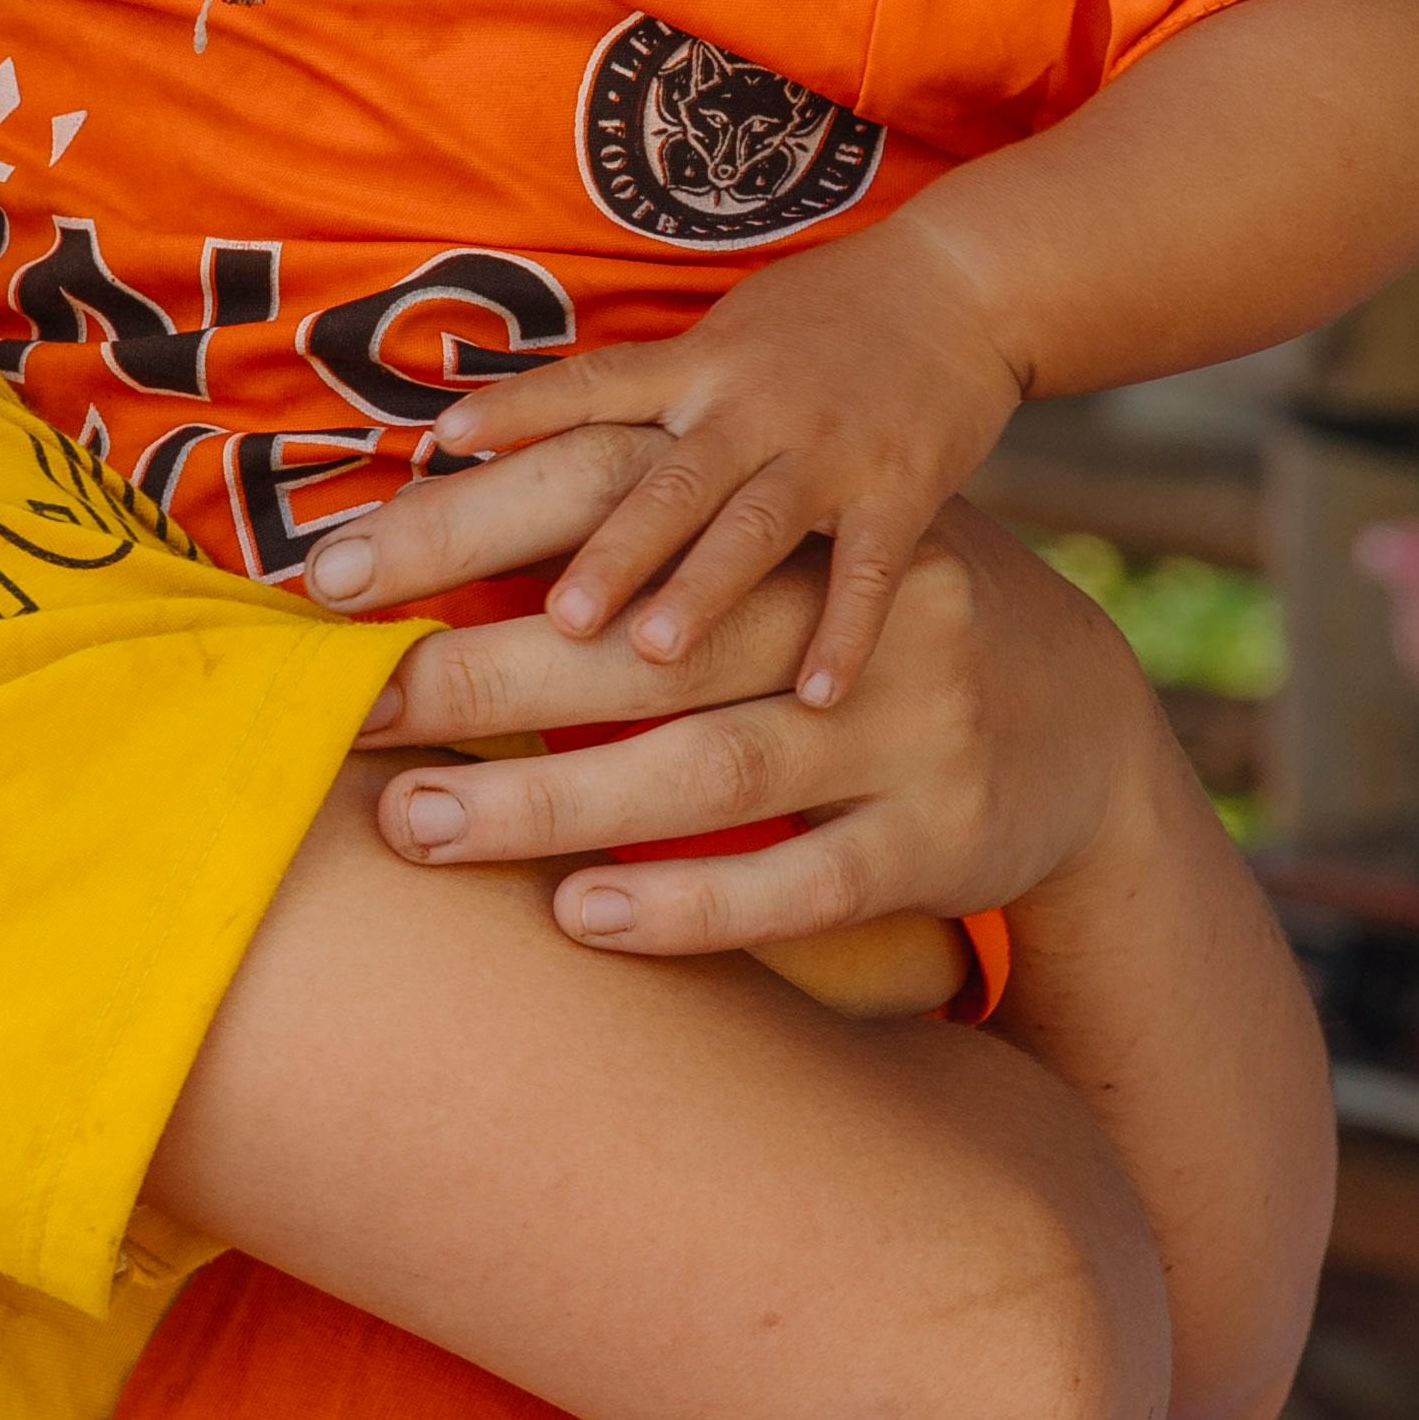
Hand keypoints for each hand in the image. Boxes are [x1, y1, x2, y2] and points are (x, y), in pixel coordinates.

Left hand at [346, 489, 1157, 967]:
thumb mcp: (782, 558)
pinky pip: (800, 879)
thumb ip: (644, 543)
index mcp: (792, 523)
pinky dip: (688, 903)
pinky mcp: (943, 837)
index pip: (603, 503)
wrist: (1087, 715)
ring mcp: (904, 728)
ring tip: (424, 828)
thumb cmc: (871, 629)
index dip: (464, 533)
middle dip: (479, 678)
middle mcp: (847, 615)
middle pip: (639, 643)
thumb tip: (431, 522)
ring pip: (711, 768)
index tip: (331, 582)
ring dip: (555, 804)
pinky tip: (584, 915)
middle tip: (350, 719)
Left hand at [370, 241, 1028, 707]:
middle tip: (559, 614)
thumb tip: (489, 444)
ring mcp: (830, 448)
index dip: (520, 409)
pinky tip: (816, 695)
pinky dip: (845, 630)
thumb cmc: (816, 324)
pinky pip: (871, 568)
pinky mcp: (903, 488)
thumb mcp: (718, 338)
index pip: (595, 385)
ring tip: (655, 652)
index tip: (444, 442)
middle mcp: (752, 405)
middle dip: (615, 547)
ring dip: (706, 588)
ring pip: (758, 524)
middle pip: (671, 479)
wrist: (959, 284)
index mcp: (696, 367)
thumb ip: (631, 399)